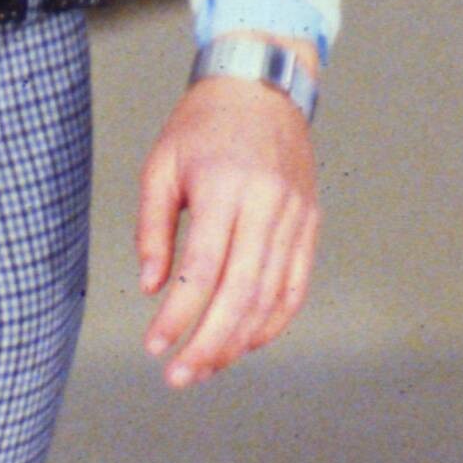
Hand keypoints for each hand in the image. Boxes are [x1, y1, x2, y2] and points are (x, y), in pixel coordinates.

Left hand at [136, 59, 319, 386]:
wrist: (262, 85)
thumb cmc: (203, 125)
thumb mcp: (161, 165)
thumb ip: (152, 229)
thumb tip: (153, 288)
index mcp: (224, 186)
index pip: (203, 268)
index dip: (179, 315)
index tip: (154, 346)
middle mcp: (266, 203)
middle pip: (241, 292)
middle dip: (208, 343)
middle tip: (179, 377)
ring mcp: (295, 216)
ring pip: (272, 297)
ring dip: (238, 341)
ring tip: (205, 367)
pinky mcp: (310, 224)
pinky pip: (295, 286)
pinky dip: (273, 322)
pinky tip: (244, 343)